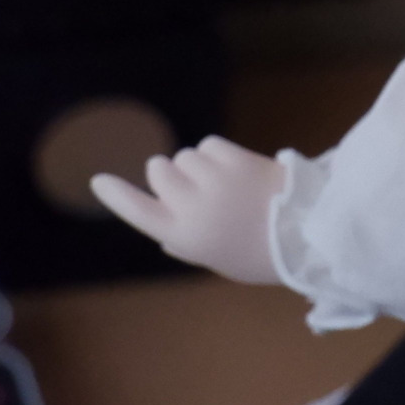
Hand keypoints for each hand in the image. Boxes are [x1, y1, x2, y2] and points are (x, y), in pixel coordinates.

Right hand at [90, 135, 286, 284]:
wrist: (306, 234)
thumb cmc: (261, 252)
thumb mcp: (217, 259)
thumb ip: (188, 243)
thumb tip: (164, 235)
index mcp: (183, 237)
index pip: (138, 212)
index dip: (116, 196)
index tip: (98, 179)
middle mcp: (191, 208)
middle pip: (159, 171)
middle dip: (170, 170)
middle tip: (193, 181)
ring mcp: (213, 182)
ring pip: (186, 155)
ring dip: (198, 162)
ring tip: (226, 181)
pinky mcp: (236, 162)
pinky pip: (210, 145)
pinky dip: (218, 152)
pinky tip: (236, 167)